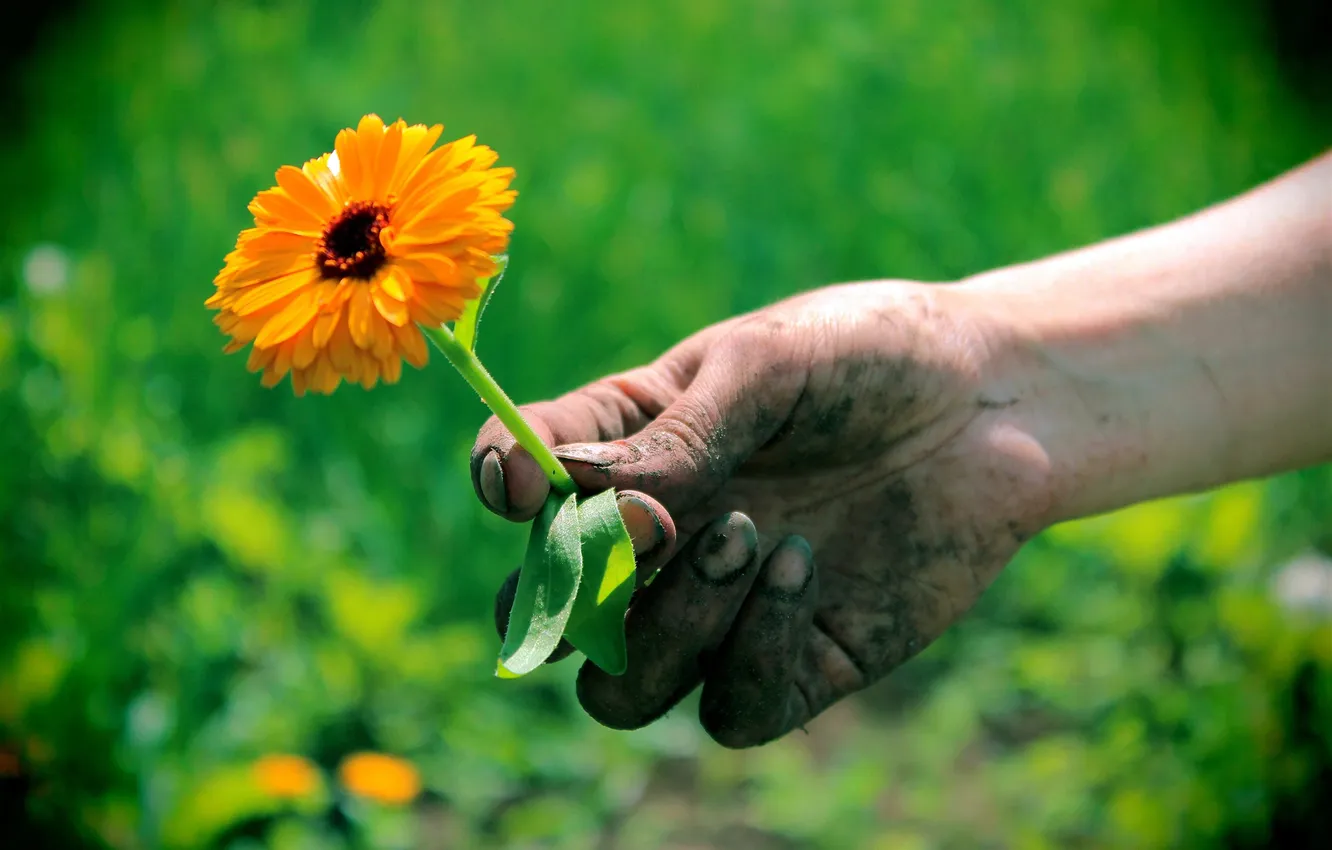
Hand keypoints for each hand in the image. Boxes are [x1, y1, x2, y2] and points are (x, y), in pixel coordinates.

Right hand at [475, 280, 1055, 746]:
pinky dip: (749, 651)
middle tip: (641, 531)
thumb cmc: (866, 356)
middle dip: (566, 593)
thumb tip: (591, 502)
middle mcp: (661, 540)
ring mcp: (722, 611)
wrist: (996, 399)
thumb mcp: (766, 365)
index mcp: (630, 448)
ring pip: (623, 688)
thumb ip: (678, 435)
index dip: (503, 487)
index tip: (523, 486)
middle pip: (551, 616)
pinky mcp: (798, 661)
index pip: (526, 480)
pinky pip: (732, 708)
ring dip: (664, 627)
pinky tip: (801, 565)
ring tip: (745, 535)